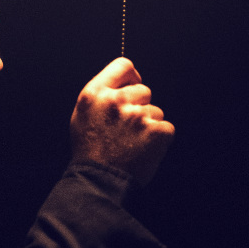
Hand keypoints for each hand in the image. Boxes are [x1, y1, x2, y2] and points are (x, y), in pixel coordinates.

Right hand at [69, 57, 174, 186]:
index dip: (131, 76)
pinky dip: (159, 139)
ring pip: (155, 111)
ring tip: (132, 142)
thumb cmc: (90, 151)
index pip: (123, 66)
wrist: (99, 181)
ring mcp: (137, 116)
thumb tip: (124, 83)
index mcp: (94, 94)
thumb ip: (101, 95)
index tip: (132, 86)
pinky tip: (143, 149)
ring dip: (148, 125)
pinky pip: (166, 127)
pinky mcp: (156, 131)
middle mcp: (115, 101)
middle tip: (126, 128)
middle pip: (143, 90)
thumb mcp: (82, 116)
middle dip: (139, 106)